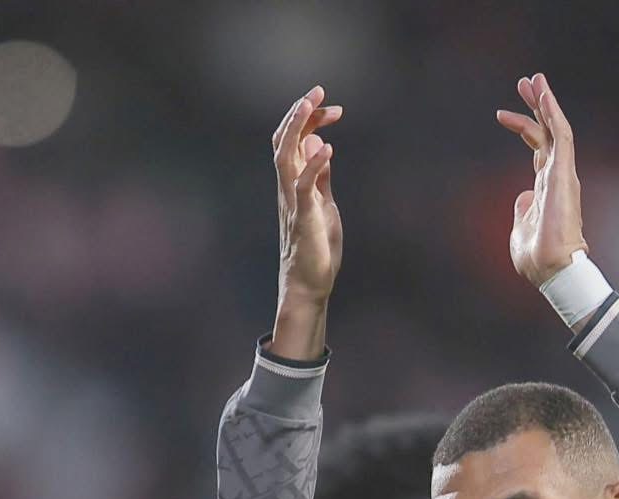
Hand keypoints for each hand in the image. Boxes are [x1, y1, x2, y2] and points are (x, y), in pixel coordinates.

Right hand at [270, 85, 342, 358]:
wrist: (308, 288)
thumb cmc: (316, 251)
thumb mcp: (324, 206)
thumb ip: (321, 178)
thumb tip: (321, 146)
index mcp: (294, 186)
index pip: (294, 142)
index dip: (310, 120)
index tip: (334, 109)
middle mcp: (288, 190)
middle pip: (284, 141)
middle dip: (299, 113)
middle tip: (318, 90)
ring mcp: (293, 204)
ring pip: (286, 158)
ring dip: (298, 129)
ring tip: (312, 105)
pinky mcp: (303, 221)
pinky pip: (304, 188)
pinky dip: (314, 166)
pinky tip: (328, 150)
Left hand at [497, 73, 587, 288]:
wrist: (552, 270)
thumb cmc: (537, 258)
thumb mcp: (519, 230)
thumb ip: (520, 211)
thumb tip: (521, 197)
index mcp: (545, 187)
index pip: (537, 149)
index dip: (522, 127)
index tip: (502, 114)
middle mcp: (556, 176)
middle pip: (546, 132)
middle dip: (536, 105)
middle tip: (525, 81)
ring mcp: (562, 174)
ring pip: (555, 129)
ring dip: (546, 102)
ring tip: (534, 79)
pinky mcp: (564, 174)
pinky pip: (561, 136)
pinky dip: (553, 114)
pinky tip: (545, 95)